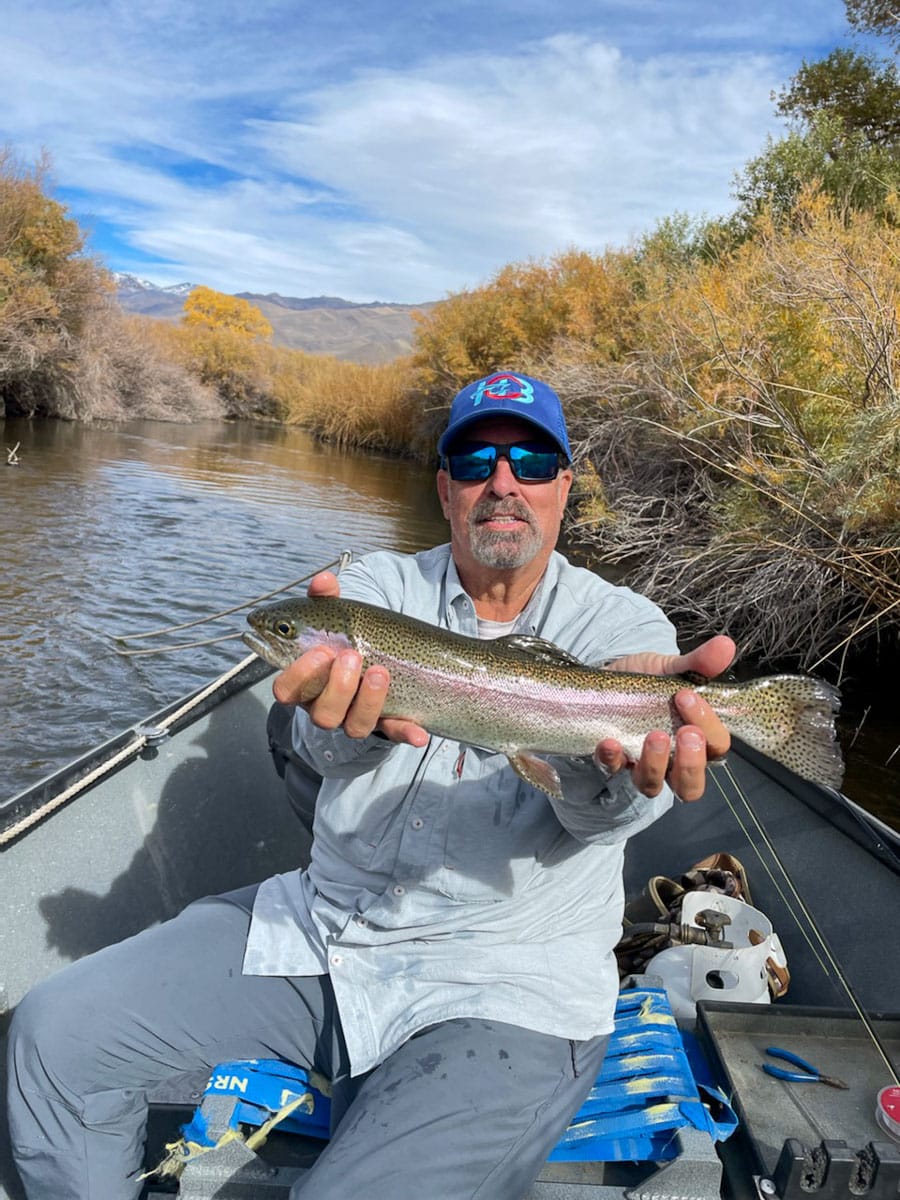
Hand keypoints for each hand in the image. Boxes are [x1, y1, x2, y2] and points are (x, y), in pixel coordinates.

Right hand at [271, 572, 428, 746]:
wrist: (377, 653)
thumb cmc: (344, 635)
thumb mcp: (334, 615)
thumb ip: (325, 598)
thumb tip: (323, 580)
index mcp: (305, 682)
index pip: (286, 689)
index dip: (299, 674)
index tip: (320, 650)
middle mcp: (326, 705)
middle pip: (321, 712)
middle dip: (337, 686)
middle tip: (352, 655)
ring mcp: (356, 716)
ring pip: (354, 725)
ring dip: (368, 701)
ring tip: (380, 671)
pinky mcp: (387, 722)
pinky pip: (394, 732)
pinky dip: (406, 733)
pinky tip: (419, 733)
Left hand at [595, 634, 734, 801]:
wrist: (609, 675)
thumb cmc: (649, 680)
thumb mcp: (672, 668)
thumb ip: (699, 662)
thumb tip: (726, 645)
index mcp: (697, 740)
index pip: (715, 746)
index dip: (708, 726)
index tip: (688, 696)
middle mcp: (672, 761)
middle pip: (690, 786)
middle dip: (691, 764)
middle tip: (684, 732)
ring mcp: (640, 764)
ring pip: (652, 785)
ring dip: (655, 764)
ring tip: (655, 736)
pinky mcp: (611, 760)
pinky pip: (611, 769)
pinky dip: (611, 758)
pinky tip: (610, 741)